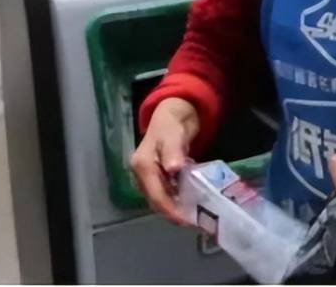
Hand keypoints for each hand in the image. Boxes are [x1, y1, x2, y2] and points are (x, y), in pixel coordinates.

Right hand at [129, 97, 199, 224]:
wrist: (171, 113)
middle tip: (194, 221)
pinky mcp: (155, 175)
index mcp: (142, 166)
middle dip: (173, 212)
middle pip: (156, 200)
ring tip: (194, 215)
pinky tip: (189, 201)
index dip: (170, 210)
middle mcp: (140, 174)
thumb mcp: (173, 135)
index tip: (187, 220)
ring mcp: (147, 175)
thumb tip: (172, 169)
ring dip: (175, 207)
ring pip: (160, 198)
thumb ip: (173, 151)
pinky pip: (164, 192)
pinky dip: (176, 198)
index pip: (155, 195)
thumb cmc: (171, 123)